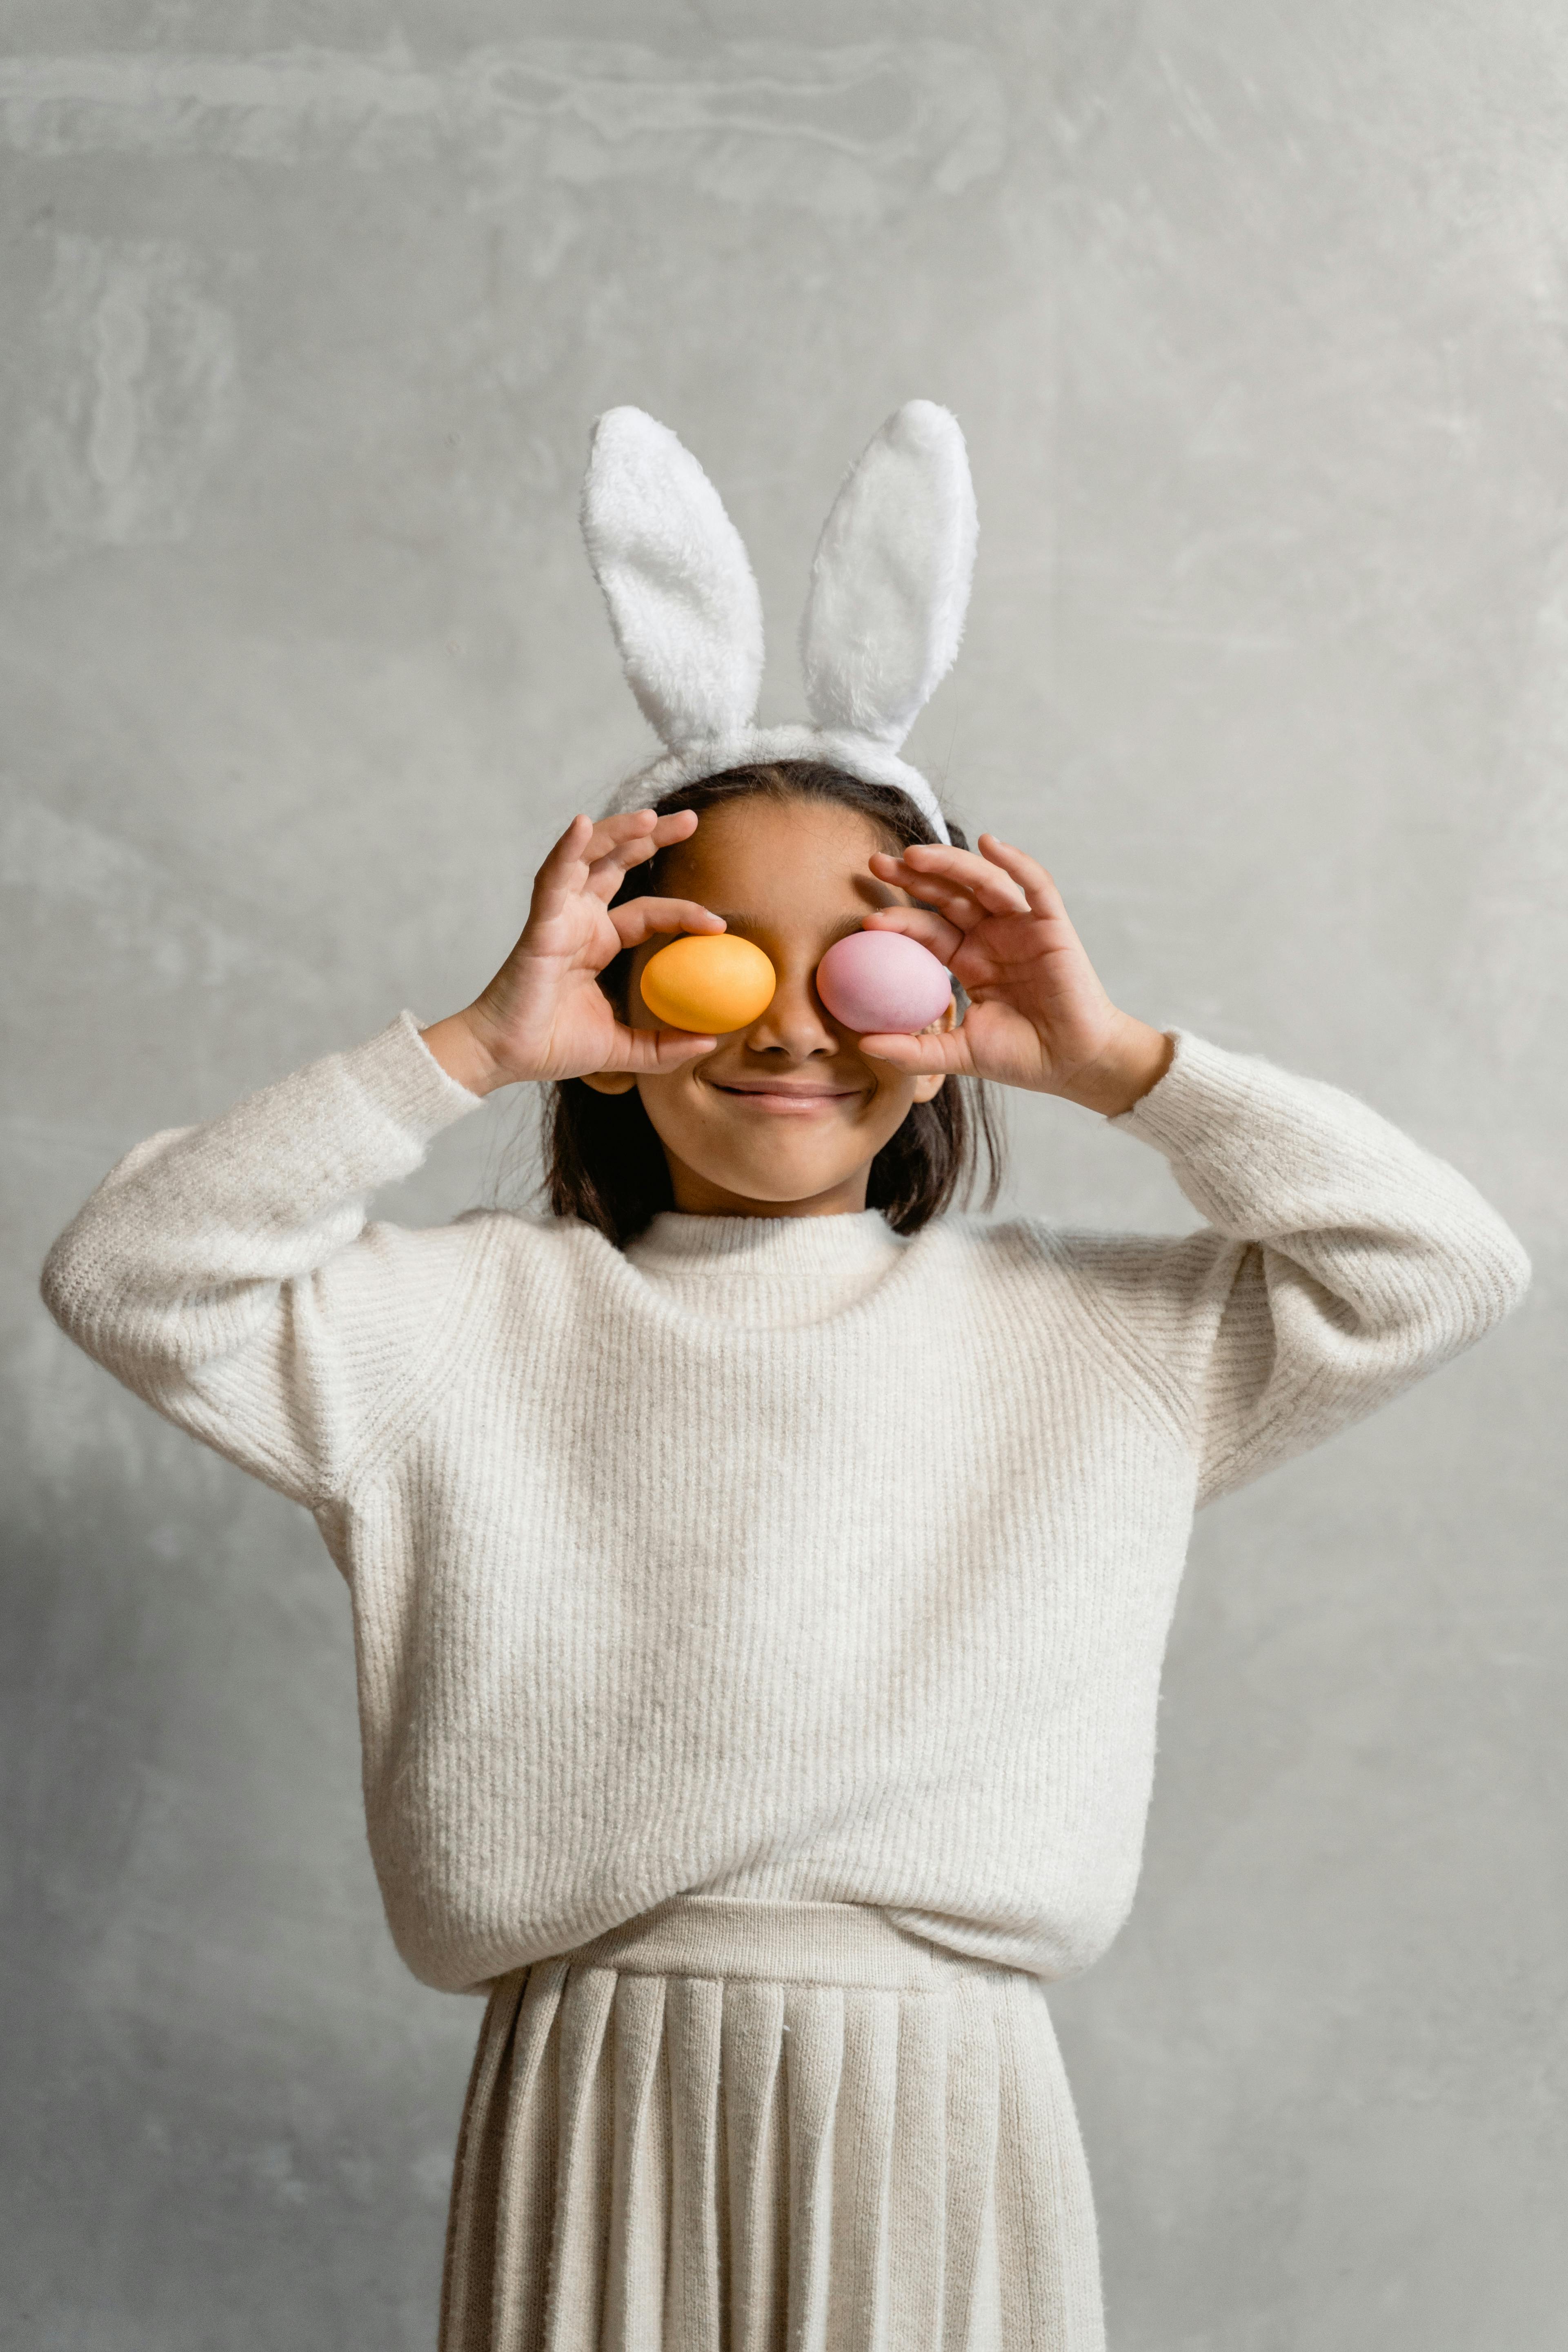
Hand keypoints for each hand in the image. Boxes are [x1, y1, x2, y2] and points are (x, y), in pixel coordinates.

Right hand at [420, 810, 723, 1094]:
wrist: (506, 1057)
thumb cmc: (552, 1047)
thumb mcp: (624, 1050)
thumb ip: (664, 1046)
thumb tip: (711, 1041)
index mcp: (599, 943)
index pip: (648, 912)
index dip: (683, 911)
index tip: (719, 923)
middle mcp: (580, 921)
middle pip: (619, 864)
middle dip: (652, 837)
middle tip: (690, 819)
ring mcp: (559, 917)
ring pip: (589, 859)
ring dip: (617, 833)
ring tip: (651, 817)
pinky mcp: (539, 924)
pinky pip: (553, 879)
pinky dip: (567, 850)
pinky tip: (582, 825)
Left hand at [860, 834, 1172, 1115]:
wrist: (1073, 1064)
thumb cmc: (1021, 1058)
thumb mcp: (958, 1053)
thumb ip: (913, 1051)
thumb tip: (863, 1046)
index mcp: (968, 959)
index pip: (927, 929)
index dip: (899, 920)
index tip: (866, 922)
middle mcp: (992, 936)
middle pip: (948, 894)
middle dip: (913, 875)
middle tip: (877, 862)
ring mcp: (1022, 927)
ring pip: (983, 882)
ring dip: (951, 863)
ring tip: (915, 854)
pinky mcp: (1052, 925)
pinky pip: (1035, 886)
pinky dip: (1016, 862)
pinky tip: (989, 844)